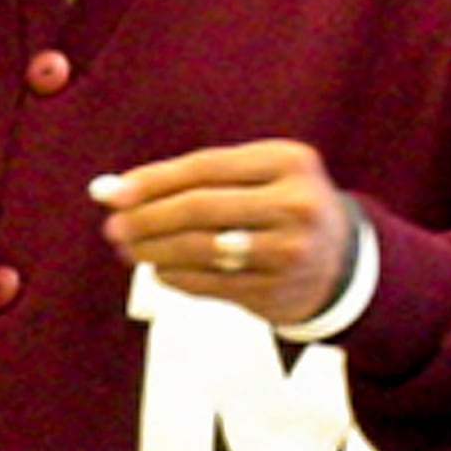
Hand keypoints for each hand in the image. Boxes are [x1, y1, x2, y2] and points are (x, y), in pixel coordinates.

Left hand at [91, 140, 356, 328]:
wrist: (341, 262)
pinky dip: (175, 276)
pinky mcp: (276, 290)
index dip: (153, 181)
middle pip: (200, 208)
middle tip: (114, 228)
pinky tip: (159, 270)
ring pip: (201, 248)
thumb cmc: (279, 208)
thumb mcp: (255, 176)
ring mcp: (289, 249)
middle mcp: (295, 203)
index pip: (205, 167)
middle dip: (147, 218)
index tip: (111, 194)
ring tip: (130, 249)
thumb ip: (188, 178)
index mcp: (288, 161)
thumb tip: (109, 190)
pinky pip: (209, 283)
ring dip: (154, 250)